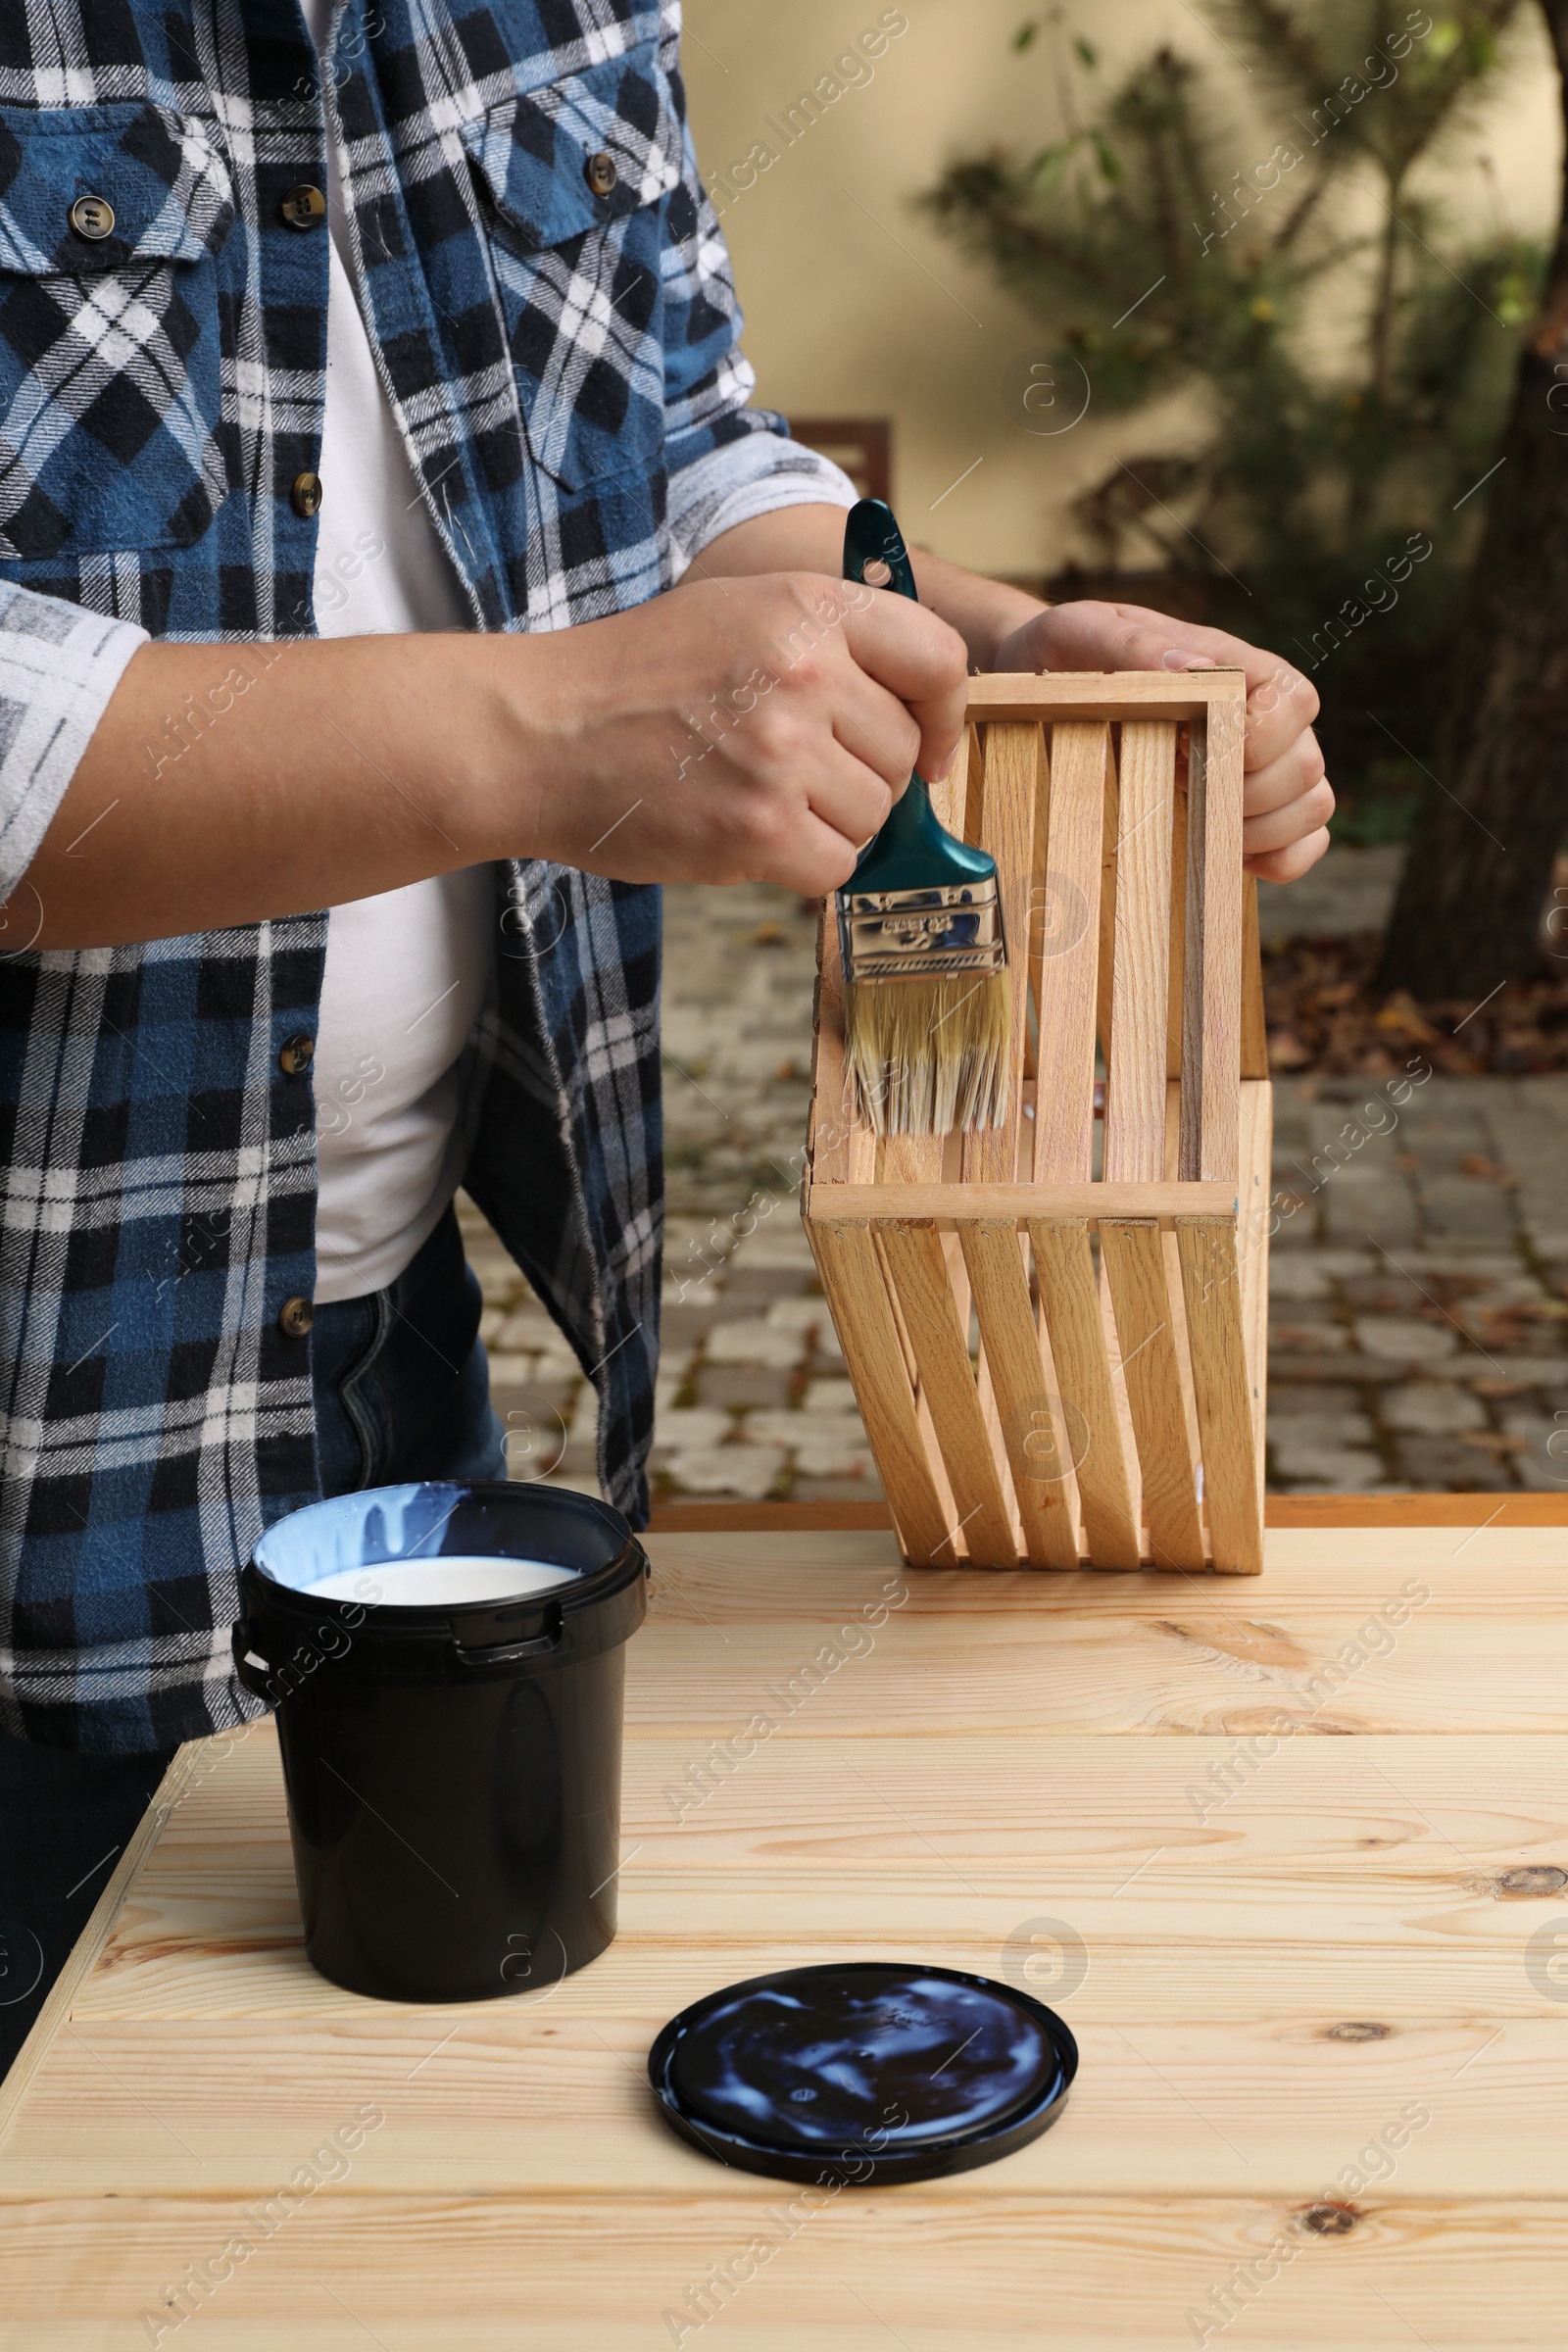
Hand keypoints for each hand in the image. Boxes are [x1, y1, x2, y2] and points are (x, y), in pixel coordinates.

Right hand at [505, 572, 968, 893]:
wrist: (539, 734)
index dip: (943, 717)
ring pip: (873, 817)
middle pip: (902, 756)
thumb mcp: (739, 613)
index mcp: (809, 607)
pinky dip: (801, 867)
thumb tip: (917, 718)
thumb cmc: (634, 680)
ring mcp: (782, 752)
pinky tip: (747, 838)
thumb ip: (829, 643)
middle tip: (786, 773)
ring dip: (826, 824)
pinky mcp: (757, 828)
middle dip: (860, 778)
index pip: (939, 660)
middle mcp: (805, 672)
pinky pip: (835, 867)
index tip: (928, 749)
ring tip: (752, 797)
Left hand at [992, 601, 1331, 883]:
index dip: (1260, 739)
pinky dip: (1279, 859)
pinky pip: (1304, 846)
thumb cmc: (1066, 656)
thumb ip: (1132, 646)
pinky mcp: (1253, 815)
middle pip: (1307, 764)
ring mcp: (1265, 769)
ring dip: (1264, 831)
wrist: (1039, 685)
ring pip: (1314, 806)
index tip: (1192, 754)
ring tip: (1196, 820)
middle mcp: (1263, 718)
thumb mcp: (1080, 634)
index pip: (1294, 702)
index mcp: (1238, 668)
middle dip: (1250, 794)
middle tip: (1181, 790)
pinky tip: (1227, 855)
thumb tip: (1186, 667)